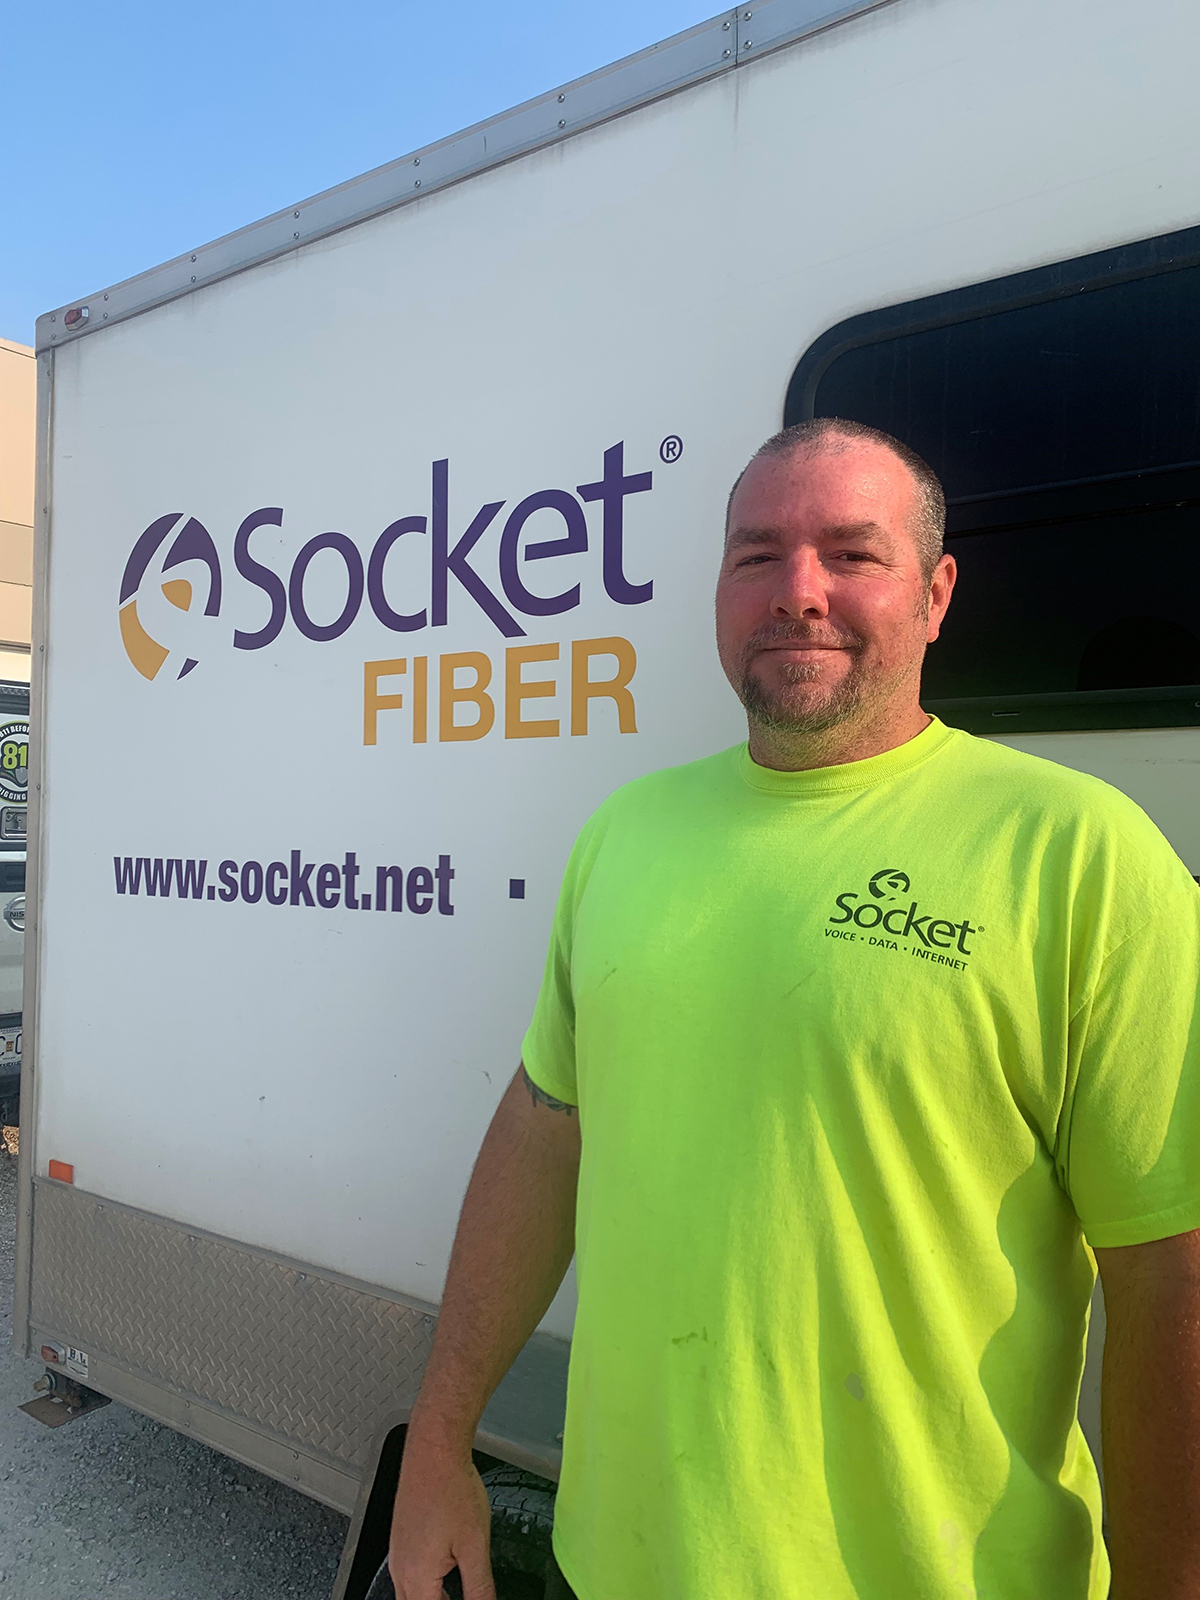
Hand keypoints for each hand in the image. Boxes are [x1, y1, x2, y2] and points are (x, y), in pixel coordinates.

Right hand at [388, 1434, 495, 1599]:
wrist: (434, 1451)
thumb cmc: (452, 1490)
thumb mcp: (475, 1546)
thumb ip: (480, 1587)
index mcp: (416, 1578)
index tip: (474, 1599)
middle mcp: (400, 1569)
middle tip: (464, 1593)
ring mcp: (397, 1553)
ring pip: (410, 1593)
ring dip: (434, 1597)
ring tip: (459, 1591)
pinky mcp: (400, 1538)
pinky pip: (409, 1575)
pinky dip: (426, 1584)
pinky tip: (446, 1571)